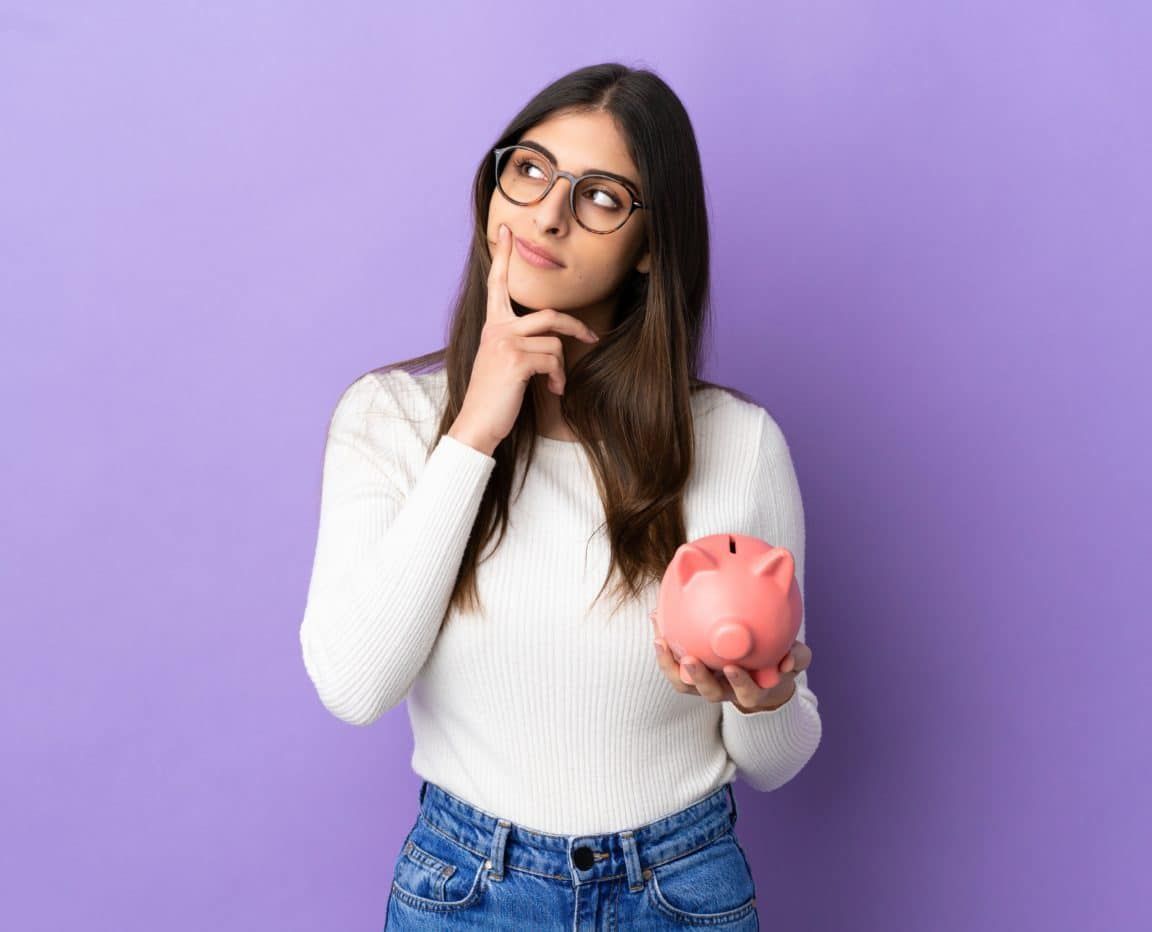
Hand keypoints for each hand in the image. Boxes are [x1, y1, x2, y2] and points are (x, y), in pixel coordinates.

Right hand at [450, 223, 600, 453]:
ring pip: (555, 342)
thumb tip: (552, 340)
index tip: (506, 232)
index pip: (498, 285)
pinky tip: (552, 391)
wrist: (478, 423)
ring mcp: (505, 342)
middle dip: (575, 326)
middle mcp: (497, 328)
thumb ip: (518, 343)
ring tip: (555, 385)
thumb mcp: (502, 362)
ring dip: (561, 367)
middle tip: (591, 338)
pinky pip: (553, 360)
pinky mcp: (516, 359)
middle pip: (549, 314)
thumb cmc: (494, 397)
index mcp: (492, 326)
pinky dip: (558, 378)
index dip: (504, 257)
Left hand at [649, 610, 811, 711]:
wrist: (760, 674)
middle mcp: (725, 690)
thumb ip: (796, 657)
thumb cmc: (778, 663)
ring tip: (661, 640)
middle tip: (691, 659)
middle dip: (699, 678)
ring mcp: (705, 683)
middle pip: (708, 692)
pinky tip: (656, 618)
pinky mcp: (689, 672)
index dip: (738, 684)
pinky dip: (663, 647)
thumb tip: (788, 660)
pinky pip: (672, 665)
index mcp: (751, 689)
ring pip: (684, 683)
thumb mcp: (793, 660)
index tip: (732, 668)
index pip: (746, 693)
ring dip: (670, 664)